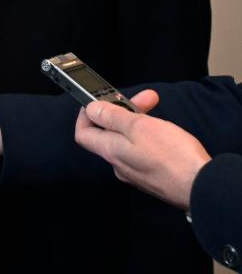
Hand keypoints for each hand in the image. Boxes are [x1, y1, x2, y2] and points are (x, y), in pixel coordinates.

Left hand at [74, 89, 210, 209]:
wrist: (203, 188)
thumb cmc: (173, 157)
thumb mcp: (138, 126)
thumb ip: (112, 117)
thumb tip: (92, 110)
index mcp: (110, 151)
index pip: (83, 132)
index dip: (87, 114)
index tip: (100, 101)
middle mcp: (119, 164)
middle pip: (110, 133)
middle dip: (124, 111)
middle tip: (145, 98)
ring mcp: (136, 172)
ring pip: (129, 141)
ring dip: (139, 122)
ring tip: (157, 111)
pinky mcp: (153, 176)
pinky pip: (143, 152)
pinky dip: (149, 138)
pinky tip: (164, 132)